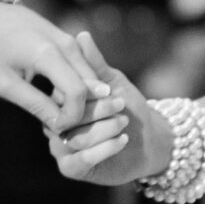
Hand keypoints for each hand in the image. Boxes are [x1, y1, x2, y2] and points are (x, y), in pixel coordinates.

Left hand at [0, 2, 107, 129]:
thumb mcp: (4, 83)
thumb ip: (35, 104)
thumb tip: (60, 126)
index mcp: (47, 54)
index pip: (77, 93)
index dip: (73, 117)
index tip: (58, 129)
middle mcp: (66, 45)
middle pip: (92, 86)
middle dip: (83, 111)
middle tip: (63, 125)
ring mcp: (70, 41)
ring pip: (91, 78)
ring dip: (81, 100)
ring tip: (58, 112)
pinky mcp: (69, 41)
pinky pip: (83, 69)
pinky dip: (77, 87)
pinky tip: (57, 97)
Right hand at [47, 34, 168, 185]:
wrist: (149, 138)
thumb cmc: (129, 107)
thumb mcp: (113, 82)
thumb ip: (95, 64)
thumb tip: (81, 35)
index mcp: (59, 102)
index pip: (62, 96)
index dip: (85, 93)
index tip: (109, 90)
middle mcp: (55, 126)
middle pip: (67, 119)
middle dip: (97, 111)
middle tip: (120, 105)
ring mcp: (61, 148)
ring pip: (74, 139)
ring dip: (104, 129)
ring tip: (123, 122)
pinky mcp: (72, 169)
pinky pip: (79, 160)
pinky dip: (103, 149)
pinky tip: (122, 140)